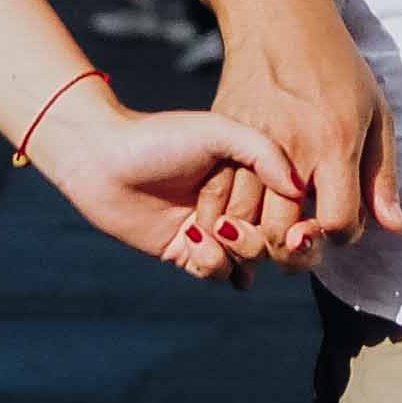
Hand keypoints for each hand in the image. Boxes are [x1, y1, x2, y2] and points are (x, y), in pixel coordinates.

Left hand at [31, 95, 298, 283]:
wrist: (102, 160)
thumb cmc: (159, 137)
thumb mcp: (217, 131)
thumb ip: (263, 152)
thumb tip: (299, 188)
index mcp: (250, 172)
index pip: (289, 206)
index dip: (291, 216)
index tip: (289, 218)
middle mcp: (236, 202)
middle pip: (273, 239)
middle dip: (257, 237)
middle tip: (228, 223)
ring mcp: (213, 228)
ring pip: (248, 261)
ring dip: (234, 251)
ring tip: (207, 229)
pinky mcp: (187, 251)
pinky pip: (217, 271)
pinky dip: (211, 262)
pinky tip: (192, 238)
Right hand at [192, 0, 401, 264]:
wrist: (278, 19)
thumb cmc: (337, 66)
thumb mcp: (375, 113)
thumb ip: (383, 177)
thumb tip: (395, 230)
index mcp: (334, 145)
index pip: (338, 225)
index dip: (342, 235)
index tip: (340, 218)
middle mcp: (290, 151)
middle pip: (283, 237)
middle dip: (295, 251)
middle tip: (302, 238)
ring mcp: (250, 145)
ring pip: (244, 223)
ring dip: (257, 238)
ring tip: (272, 228)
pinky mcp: (222, 135)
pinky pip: (216, 195)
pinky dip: (226, 216)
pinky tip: (242, 213)